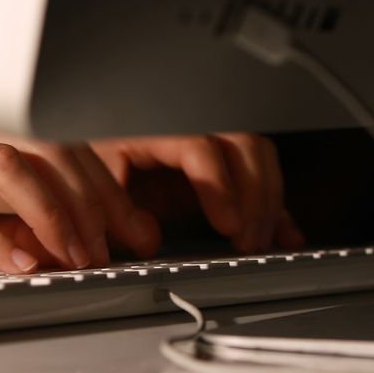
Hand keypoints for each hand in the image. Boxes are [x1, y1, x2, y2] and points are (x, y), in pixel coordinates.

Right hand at [0, 107, 301, 273]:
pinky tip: (18, 262)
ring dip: (52, 214)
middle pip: (41, 146)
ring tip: (77, 255)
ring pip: (3, 165)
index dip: (101, 185)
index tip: (131, 227)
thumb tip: (58, 244)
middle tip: (122, 243)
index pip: (51, 144)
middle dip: (94, 198)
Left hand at [90, 134, 303, 254]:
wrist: (88, 159)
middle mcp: (190, 132)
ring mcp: (210, 148)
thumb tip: (147, 240)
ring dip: (268, 202)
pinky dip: (275, 209)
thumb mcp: (94, 182)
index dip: (220, 186)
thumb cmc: (90, 164)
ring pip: (259, 159)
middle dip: (255, 196)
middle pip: (244, 147)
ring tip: (260, 242)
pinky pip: (259, 181)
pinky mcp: (219, 170)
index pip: (201, 146)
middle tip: (249, 241)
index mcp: (157, 130)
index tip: (228, 224)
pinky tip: (286, 235)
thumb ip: (118, 209)